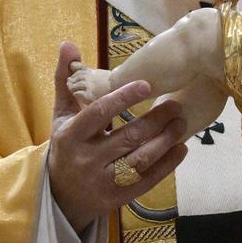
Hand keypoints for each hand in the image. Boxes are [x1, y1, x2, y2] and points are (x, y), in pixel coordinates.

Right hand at [49, 42, 187, 233]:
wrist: (60, 196)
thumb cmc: (66, 146)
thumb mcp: (60, 115)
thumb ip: (66, 80)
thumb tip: (67, 44)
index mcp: (70, 136)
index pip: (99, 114)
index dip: (123, 99)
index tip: (147, 84)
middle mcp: (86, 160)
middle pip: (127, 138)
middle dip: (155, 120)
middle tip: (175, 104)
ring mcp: (102, 182)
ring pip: (140, 160)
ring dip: (165, 141)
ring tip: (181, 123)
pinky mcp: (117, 198)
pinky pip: (147, 181)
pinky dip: (167, 164)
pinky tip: (181, 148)